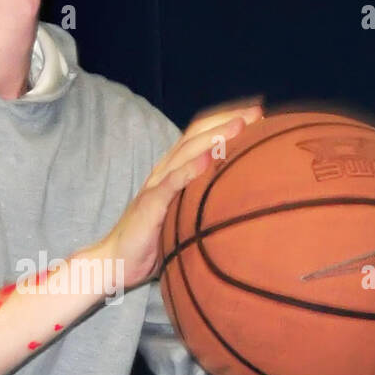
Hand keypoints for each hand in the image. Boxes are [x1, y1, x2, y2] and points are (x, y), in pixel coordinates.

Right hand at [101, 100, 264, 291]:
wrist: (115, 261)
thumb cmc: (154, 242)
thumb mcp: (184, 217)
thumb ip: (204, 204)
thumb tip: (243, 206)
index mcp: (174, 172)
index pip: (200, 136)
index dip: (226, 122)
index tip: (259, 116)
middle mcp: (165, 171)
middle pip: (196, 136)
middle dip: (227, 121)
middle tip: (258, 113)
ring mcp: (156, 185)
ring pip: (186, 152)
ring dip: (214, 137)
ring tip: (239, 126)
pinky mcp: (149, 204)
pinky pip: (171, 184)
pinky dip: (190, 170)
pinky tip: (209, 161)